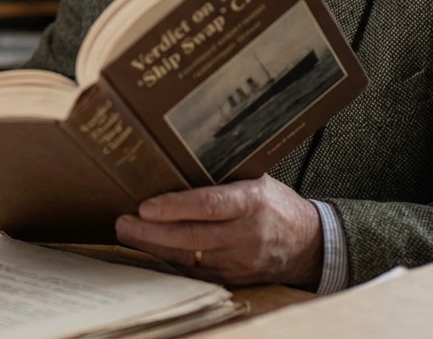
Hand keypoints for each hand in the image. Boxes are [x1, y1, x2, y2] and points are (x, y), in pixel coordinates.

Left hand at [114, 174, 323, 286]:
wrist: (309, 243)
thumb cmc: (276, 203)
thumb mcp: (257, 179)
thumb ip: (223, 174)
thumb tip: (179, 155)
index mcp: (253, 202)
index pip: (210, 206)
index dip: (175, 207)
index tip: (145, 207)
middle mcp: (247, 234)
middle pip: (192, 237)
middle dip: (151, 232)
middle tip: (123, 223)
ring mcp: (241, 261)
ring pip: (190, 257)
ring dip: (154, 248)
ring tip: (127, 234)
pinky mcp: (235, 278)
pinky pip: (196, 271)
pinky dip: (170, 261)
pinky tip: (150, 250)